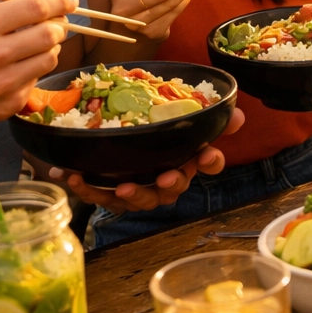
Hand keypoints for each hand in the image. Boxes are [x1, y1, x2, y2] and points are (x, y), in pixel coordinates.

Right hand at [0, 0, 74, 130]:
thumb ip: (15, 3)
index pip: (37, 8)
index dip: (61, 1)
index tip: (70, 0)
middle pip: (50, 35)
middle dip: (58, 26)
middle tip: (55, 25)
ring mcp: (0, 84)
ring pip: (50, 59)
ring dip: (48, 50)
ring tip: (31, 47)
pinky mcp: (7, 105)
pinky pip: (36, 81)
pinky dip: (32, 71)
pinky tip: (14, 70)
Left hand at [52, 106, 245, 212]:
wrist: (124, 139)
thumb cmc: (159, 132)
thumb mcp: (183, 116)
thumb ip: (209, 113)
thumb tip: (239, 113)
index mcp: (189, 158)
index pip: (209, 164)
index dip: (210, 162)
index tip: (207, 154)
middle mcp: (167, 178)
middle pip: (173, 188)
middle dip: (169, 185)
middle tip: (163, 178)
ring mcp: (140, 188)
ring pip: (139, 199)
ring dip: (130, 195)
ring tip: (119, 188)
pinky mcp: (111, 192)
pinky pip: (100, 195)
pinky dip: (87, 188)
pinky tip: (72, 175)